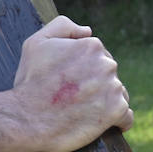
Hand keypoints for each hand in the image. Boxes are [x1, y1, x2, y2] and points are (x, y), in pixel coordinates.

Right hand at [9, 15, 132, 151]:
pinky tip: (101, 125)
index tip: (68, 81)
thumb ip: (63, 26)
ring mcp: (114, 88)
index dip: (81, 69)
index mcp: (91, 46)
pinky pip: (125, 117)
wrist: (26, 119)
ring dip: (105, 102)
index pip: (97, 56)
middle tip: (73, 98)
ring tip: (83, 111)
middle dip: (95, 84)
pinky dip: (117, 122)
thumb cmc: (30, 82)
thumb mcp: (36, 43)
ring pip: (118, 95)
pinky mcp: (116, 112)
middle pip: (108, 74)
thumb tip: (88, 31)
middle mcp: (107, 64)